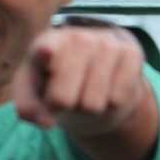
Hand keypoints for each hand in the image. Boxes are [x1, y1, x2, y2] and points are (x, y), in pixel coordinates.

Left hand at [15, 22, 148, 138]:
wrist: (99, 70)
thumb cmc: (59, 82)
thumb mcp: (34, 91)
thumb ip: (28, 107)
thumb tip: (47, 122)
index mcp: (47, 41)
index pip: (47, 48)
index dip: (46, 52)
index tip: (46, 52)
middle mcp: (78, 36)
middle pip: (63, 98)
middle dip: (62, 109)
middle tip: (65, 99)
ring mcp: (107, 42)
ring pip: (92, 104)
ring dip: (87, 109)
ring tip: (86, 93)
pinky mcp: (132, 52)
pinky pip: (118, 99)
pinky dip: (110, 105)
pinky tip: (107, 89)